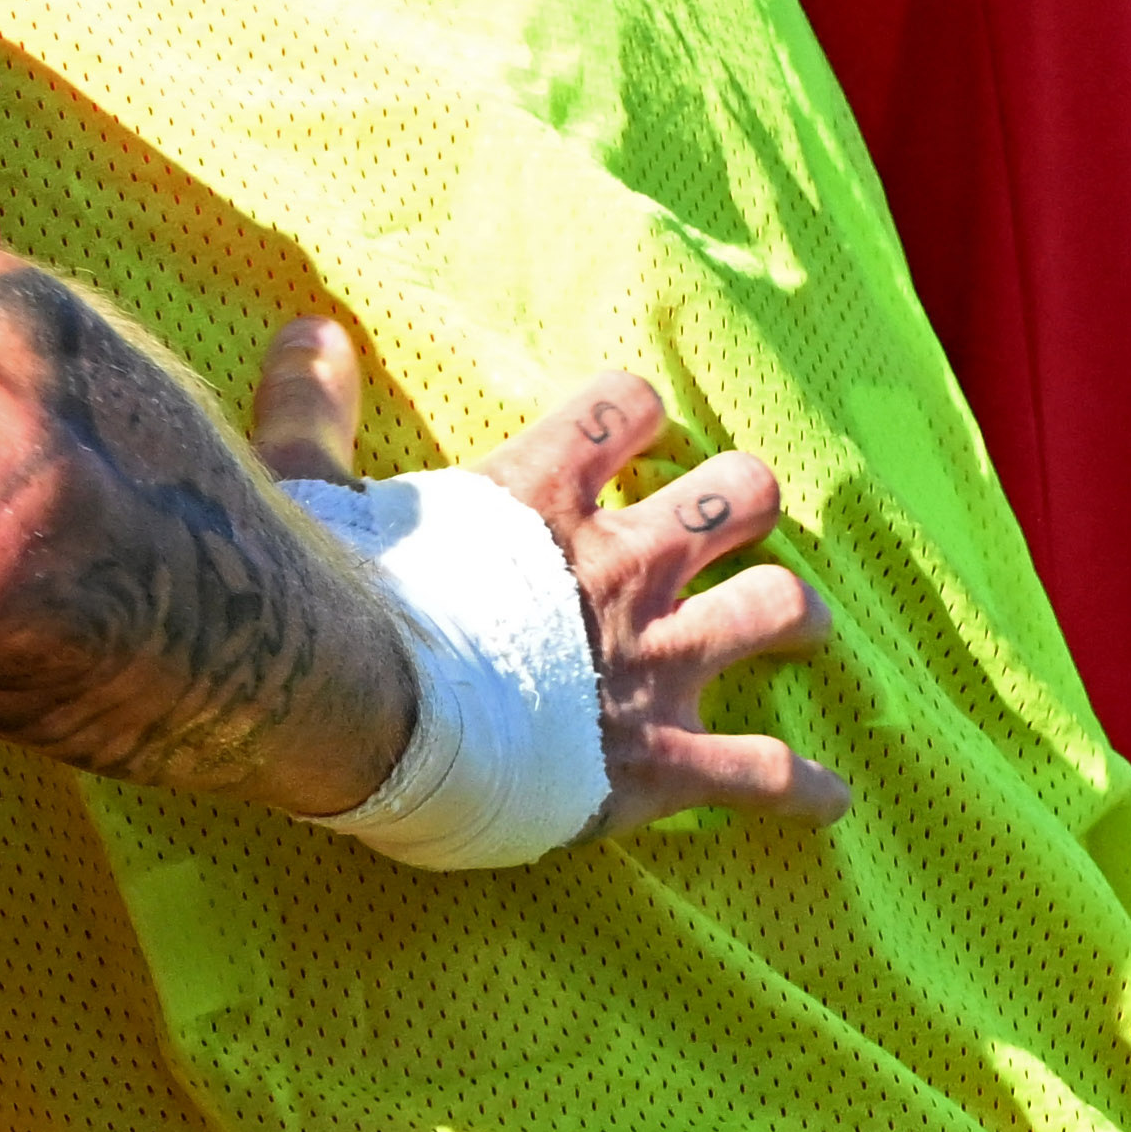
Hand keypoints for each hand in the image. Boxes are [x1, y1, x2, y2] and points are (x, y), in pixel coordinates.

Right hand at [243, 321, 846, 835]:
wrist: (358, 713)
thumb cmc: (328, 602)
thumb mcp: (302, 485)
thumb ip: (314, 407)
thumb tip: (311, 331)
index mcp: (540, 496)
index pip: (624, 408)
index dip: (632, 413)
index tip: (629, 432)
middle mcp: (618, 566)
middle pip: (736, 497)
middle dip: (745, 506)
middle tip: (733, 527)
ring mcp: (650, 662)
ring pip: (776, 611)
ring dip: (793, 617)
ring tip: (802, 627)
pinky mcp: (660, 758)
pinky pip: (763, 772)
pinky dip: (801, 788)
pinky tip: (829, 800)